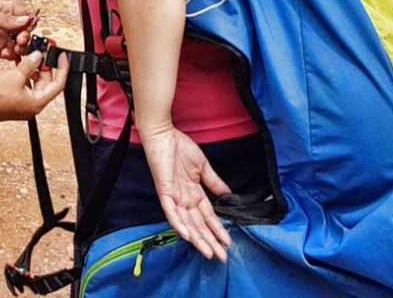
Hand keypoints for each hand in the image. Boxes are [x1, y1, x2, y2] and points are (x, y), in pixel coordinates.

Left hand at [0, 0, 37, 60]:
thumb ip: (5, 19)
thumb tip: (25, 20)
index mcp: (5, 10)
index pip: (26, 14)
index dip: (31, 21)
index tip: (29, 27)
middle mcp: (5, 24)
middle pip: (26, 31)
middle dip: (27, 36)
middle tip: (20, 39)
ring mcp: (1, 38)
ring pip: (20, 45)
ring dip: (23, 48)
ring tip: (17, 48)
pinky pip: (11, 55)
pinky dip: (16, 57)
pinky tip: (15, 57)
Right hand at [0, 50, 67, 123]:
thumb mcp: (15, 75)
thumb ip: (30, 65)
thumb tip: (38, 57)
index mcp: (36, 103)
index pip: (58, 84)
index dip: (62, 68)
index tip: (62, 57)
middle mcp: (31, 106)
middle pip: (46, 83)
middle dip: (45, 66)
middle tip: (44, 51)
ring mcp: (22, 105)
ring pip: (34, 84)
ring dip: (34, 69)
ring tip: (30, 55)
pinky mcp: (13, 102)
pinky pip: (24, 86)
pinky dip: (24, 74)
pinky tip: (20, 63)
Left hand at [142, 126, 233, 261]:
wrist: (164, 134)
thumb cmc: (180, 147)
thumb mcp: (203, 167)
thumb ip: (214, 182)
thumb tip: (228, 195)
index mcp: (193, 193)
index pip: (208, 217)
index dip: (218, 230)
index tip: (228, 243)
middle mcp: (183, 199)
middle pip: (198, 225)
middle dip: (210, 241)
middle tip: (222, 257)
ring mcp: (173, 197)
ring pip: (186, 223)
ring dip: (197, 238)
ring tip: (208, 252)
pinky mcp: (164, 192)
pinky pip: (170, 212)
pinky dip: (178, 224)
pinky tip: (187, 235)